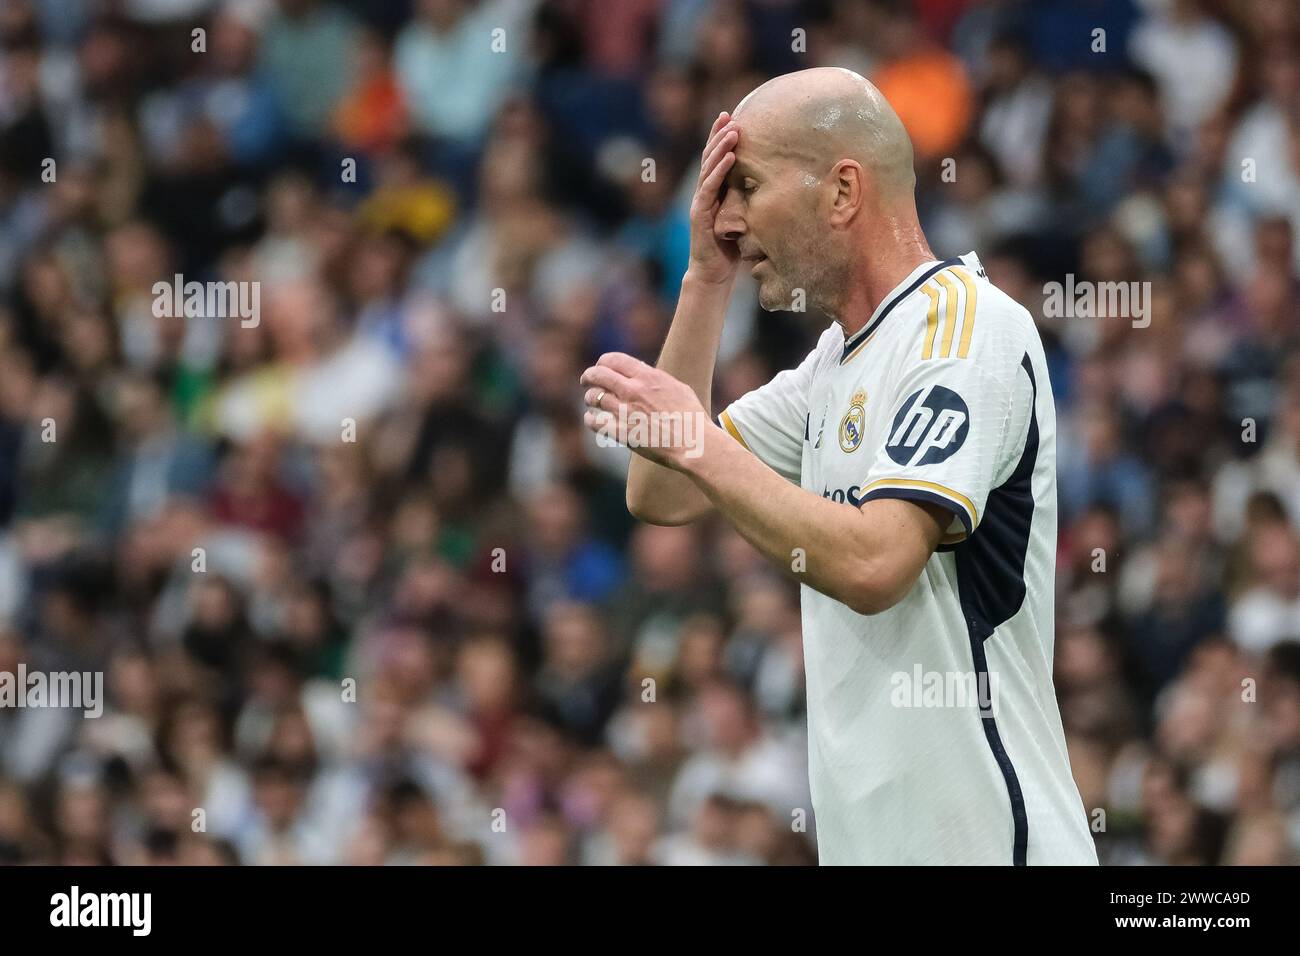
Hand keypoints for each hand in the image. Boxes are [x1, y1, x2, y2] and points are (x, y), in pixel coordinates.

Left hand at [581, 353, 713, 469]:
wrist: (694, 444)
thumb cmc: (691, 417)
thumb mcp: (678, 388)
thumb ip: (656, 379)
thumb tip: (643, 373)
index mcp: (648, 377)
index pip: (614, 360)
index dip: (602, 362)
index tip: (600, 367)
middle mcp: (633, 391)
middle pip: (598, 375)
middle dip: (588, 376)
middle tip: (586, 381)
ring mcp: (625, 412)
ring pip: (593, 397)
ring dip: (590, 398)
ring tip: (591, 401)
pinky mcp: (622, 433)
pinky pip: (595, 422)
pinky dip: (591, 419)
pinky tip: (592, 419)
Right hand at [686, 112, 740, 285]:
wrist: (712, 274)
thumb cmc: (730, 249)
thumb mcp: (743, 219)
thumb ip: (748, 201)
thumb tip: (773, 185)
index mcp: (713, 193)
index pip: (715, 160)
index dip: (719, 138)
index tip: (730, 118)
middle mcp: (703, 194)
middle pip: (709, 158)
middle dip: (718, 135)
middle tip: (729, 115)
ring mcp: (700, 202)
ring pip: (709, 168)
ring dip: (720, 147)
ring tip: (733, 130)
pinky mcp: (700, 214)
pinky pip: (710, 187)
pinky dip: (719, 170)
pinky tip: (730, 156)